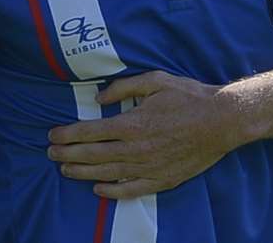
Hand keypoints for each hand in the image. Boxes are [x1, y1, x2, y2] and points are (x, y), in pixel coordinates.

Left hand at [47, 71, 237, 198]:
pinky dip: (112, 191)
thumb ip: (123, 87)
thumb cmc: (189, 97)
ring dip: (82, 172)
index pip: (91, 131)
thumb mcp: (155, 81)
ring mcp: (149, 167)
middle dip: (68, 153)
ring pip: (107, 173)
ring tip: (65, 169)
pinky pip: (131, 190)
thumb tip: (99, 98)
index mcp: (133, 123)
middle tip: (50, 154)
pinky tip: (98, 189)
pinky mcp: (162, 179)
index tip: (52, 135)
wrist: (222, 121)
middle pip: (93, 154)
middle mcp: (137, 148)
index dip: (68, 134)